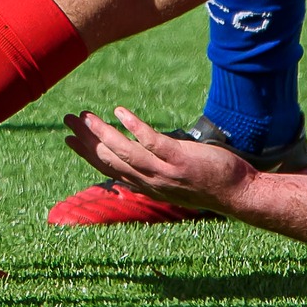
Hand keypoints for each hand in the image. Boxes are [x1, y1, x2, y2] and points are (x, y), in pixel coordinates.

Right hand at [63, 107, 253, 212]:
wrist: (239, 195)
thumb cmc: (211, 184)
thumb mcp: (177, 181)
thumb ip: (157, 170)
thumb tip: (142, 154)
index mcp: (147, 187)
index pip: (110, 170)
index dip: (88, 154)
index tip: (70, 139)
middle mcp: (151, 182)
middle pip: (110, 160)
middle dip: (86, 141)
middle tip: (67, 121)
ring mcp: (165, 172)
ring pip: (125, 152)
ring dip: (102, 134)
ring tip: (85, 116)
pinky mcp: (180, 160)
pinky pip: (151, 142)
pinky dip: (133, 127)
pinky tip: (120, 111)